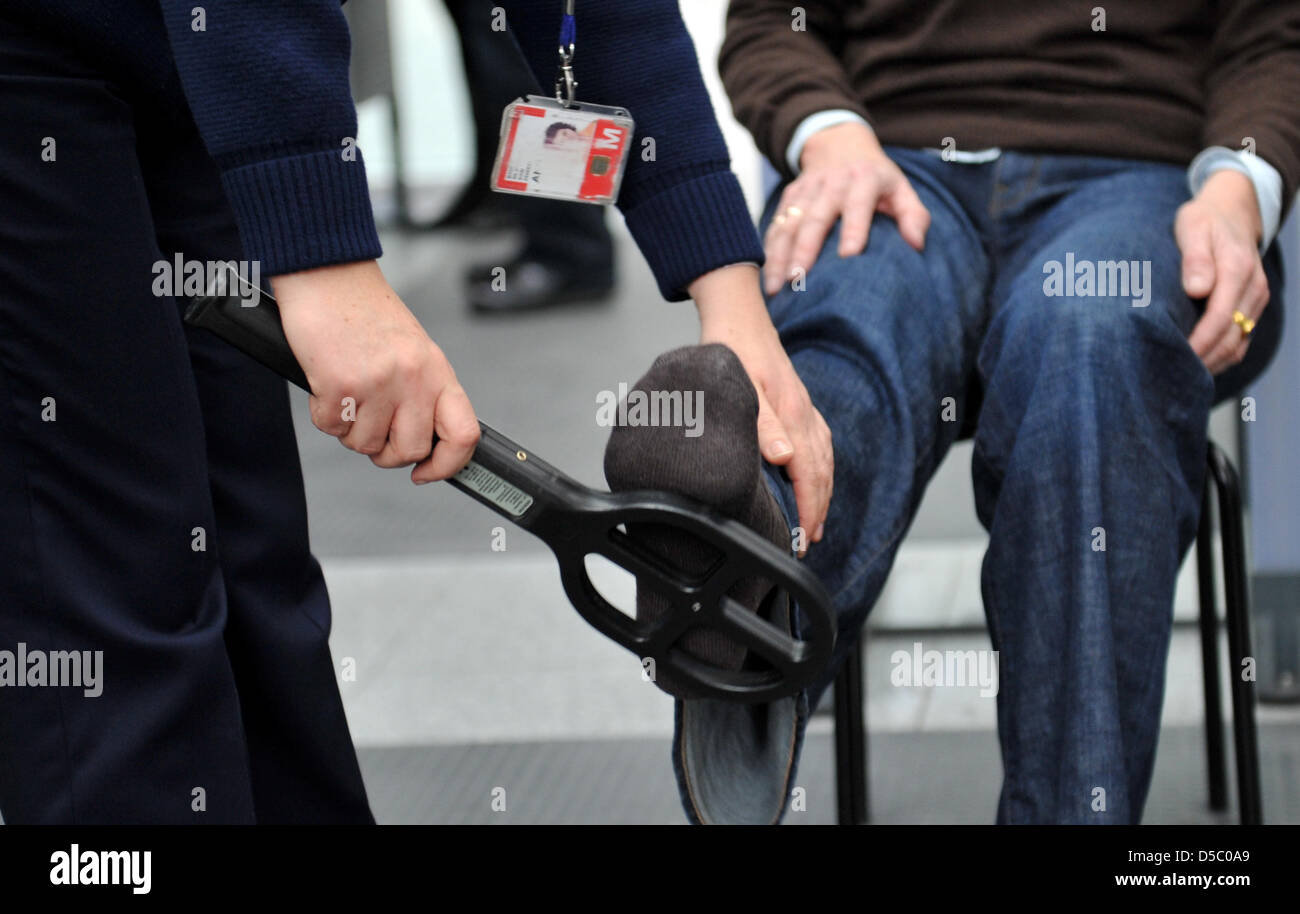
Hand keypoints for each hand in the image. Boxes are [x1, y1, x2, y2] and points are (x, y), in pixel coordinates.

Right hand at [271, 260, 478, 482]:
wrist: (327, 273)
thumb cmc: (366, 312)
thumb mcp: (413, 350)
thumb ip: (424, 394)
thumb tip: (423, 443)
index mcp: (438, 371)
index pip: (464, 434)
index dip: (448, 465)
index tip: (426, 473)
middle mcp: (414, 379)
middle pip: (409, 450)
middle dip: (384, 450)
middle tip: (370, 427)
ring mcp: (378, 383)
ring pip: (364, 445)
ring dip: (349, 429)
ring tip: (346, 393)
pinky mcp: (340, 384)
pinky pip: (330, 427)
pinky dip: (323, 413)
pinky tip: (326, 383)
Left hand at [690, 264, 832, 552]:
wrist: (738, 314)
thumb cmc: (733, 349)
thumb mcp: (741, 387)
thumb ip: (763, 426)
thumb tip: (785, 460)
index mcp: (793, 416)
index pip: (809, 475)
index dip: (809, 511)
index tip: (804, 540)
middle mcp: (804, 415)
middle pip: (822, 472)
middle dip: (819, 509)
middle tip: (810, 541)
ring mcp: (804, 409)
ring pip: (823, 459)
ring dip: (822, 492)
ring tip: (815, 520)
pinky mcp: (798, 403)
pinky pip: (819, 443)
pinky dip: (820, 468)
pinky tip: (813, 476)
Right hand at [764, 120, 929, 295]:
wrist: (839, 144)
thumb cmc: (875, 177)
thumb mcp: (901, 188)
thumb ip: (913, 215)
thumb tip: (916, 244)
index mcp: (863, 179)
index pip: (857, 204)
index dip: (853, 228)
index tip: (848, 255)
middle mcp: (831, 183)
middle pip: (815, 217)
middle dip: (805, 248)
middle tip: (798, 278)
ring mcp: (806, 190)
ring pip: (789, 224)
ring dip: (779, 256)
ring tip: (775, 287)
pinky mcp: (788, 197)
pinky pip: (776, 225)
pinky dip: (769, 251)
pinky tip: (766, 277)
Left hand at [1177, 169, 1267, 374]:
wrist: (1232, 211)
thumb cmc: (1204, 220)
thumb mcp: (1193, 228)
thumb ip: (1195, 258)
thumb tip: (1197, 289)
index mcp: (1238, 270)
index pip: (1220, 318)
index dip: (1199, 343)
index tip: (1176, 357)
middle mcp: (1253, 288)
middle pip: (1231, 337)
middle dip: (1203, 359)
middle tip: (1172, 374)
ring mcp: (1256, 299)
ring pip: (1238, 343)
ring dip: (1213, 363)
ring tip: (1182, 376)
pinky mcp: (1252, 306)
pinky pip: (1241, 339)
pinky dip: (1222, 356)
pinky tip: (1198, 365)